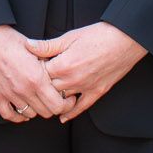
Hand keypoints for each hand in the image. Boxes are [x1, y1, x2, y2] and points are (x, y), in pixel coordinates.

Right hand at [0, 25, 73, 122]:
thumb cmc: (9, 39)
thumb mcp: (35, 49)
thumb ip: (49, 64)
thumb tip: (60, 73)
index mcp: (37, 78)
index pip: (58, 105)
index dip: (65, 103)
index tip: (66, 98)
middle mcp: (24, 90)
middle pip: (46, 112)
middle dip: (52, 106)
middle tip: (53, 98)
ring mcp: (9, 94)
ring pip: (29, 114)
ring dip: (35, 108)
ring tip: (37, 100)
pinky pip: (9, 115)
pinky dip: (17, 116)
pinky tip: (22, 110)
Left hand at [24, 23, 146, 122]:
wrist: (125, 40)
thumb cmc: (98, 35)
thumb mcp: (69, 37)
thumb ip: (47, 45)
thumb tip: (28, 46)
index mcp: (63, 65)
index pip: (39, 74)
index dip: (34, 71)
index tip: (30, 67)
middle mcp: (72, 80)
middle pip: (48, 89)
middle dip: (41, 85)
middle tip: (35, 82)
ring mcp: (85, 88)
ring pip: (62, 100)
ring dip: (54, 98)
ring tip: (45, 96)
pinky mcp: (97, 92)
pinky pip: (82, 107)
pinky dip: (71, 113)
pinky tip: (62, 116)